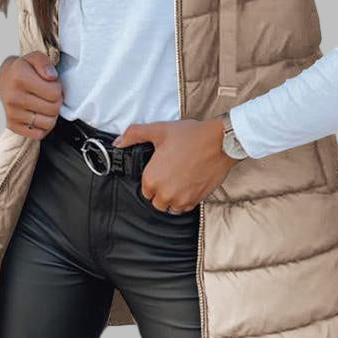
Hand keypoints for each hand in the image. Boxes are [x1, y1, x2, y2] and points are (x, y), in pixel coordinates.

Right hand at [0, 51, 62, 138]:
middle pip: (53, 108)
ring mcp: (12, 113)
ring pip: (48, 123)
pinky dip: (43, 127)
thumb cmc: (23, 69)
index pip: (55, 93)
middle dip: (57, 101)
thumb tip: (51, 77)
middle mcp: (13, 96)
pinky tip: (39, 115)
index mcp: (19, 77)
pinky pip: (39, 134)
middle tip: (49, 94)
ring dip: (52, 114)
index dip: (58, 87)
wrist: (4, 80)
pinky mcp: (12, 126)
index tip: (50, 84)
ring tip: (45, 104)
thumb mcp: (34, 57)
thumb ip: (44, 62)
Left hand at [112, 117, 238, 212]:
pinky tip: (189, 185)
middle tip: (170, 175)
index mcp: (152, 178)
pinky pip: (186, 207)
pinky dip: (186, 200)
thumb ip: (134, 135)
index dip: (152, 180)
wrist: (220, 142)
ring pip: (171, 207)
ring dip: (173, 198)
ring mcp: (182, 199)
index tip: (160, 171)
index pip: (145, 191)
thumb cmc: (190, 136)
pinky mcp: (197, 200)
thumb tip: (118, 143)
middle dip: (161, 191)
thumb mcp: (158, 130)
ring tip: (179, 181)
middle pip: (157, 202)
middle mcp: (165, 193)